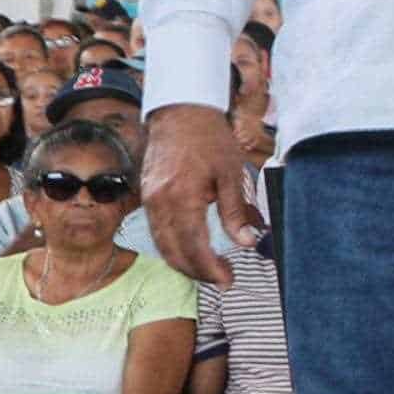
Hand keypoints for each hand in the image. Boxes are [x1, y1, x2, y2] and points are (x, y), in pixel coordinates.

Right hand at [143, 101, 260, 288]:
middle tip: (222, 280)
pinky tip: (192, 251)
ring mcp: (149, 200)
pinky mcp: (147, 197)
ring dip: (185, 263)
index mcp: (181, 197)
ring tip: (211, 270)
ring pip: (162, 246)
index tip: (227, 280)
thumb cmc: (209, 139)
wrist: (181, 113)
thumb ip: (236, 212)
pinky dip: (173, 247)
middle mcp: (159, 202)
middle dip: (198, 272)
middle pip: (174, 252)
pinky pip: (157, 232)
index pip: (194, 246)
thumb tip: (246, 242)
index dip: (210, 269)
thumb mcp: (231, 174)